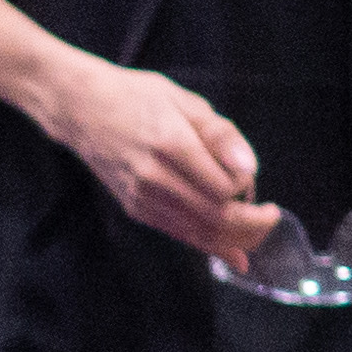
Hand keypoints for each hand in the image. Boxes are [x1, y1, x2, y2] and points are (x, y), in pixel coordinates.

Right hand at [45, 59, 275, 260]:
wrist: (80, 108)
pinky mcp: (135, 208)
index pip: (224, 187)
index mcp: (171, 144)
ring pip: (199, 233)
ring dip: (235, 239)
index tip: (252, 178)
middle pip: (216, 218)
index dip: (247, 188)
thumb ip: (220, 133)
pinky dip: (209, 247)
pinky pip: (179, 235)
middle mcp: (155, 177)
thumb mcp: (184, 100)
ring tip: (257, 234)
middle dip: (252, 224)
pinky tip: (233, 253)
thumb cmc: (134, 97)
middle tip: (271, 216)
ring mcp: (142, 197)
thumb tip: (248, 168)